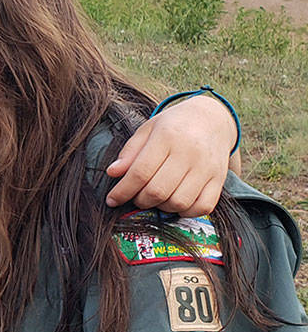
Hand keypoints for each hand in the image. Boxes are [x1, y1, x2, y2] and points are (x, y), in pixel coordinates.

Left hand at [105, 95, 234, 215]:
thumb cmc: (173, 127)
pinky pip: (203, 207)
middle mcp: (190, 153)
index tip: (111, 200)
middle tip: (136, 196)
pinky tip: (176, 203)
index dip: (122, 191)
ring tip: (156, 197)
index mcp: (168, 136)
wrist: (212, 120)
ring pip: (179, 202)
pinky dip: (186, 212)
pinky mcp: (219, 179)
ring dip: (161, 207)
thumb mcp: (148, 130)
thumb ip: (130, 152)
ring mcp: (207, 167)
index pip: (140, 172)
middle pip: (158, 190)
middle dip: (140, 200)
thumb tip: (112, 173)